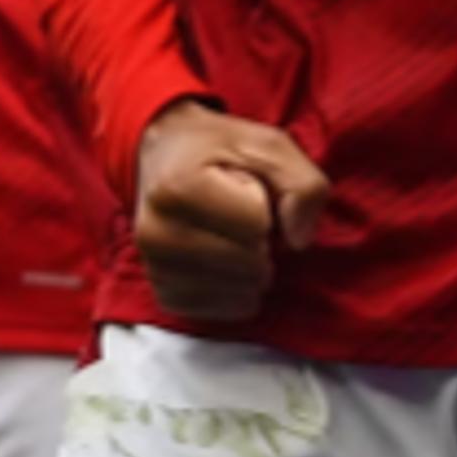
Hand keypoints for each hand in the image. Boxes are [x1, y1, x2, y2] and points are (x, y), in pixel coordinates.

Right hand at [135, 100, 327, 323]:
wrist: (161, 155)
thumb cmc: (216, 150)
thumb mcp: (268, 145)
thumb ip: (302, 184)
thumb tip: (300, 241)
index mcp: (177, 188)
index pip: (258, 223)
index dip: (264, 202)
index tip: (238, 184)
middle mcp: (155, 234)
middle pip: (252, 263)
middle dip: (260, 238)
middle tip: (234, 210)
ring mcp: (155, 269)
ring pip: (244, 291)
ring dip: (252, 266)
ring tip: (226, 231)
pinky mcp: (164, 295)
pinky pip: (229, 311)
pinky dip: (240, 288)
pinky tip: (223, 258)